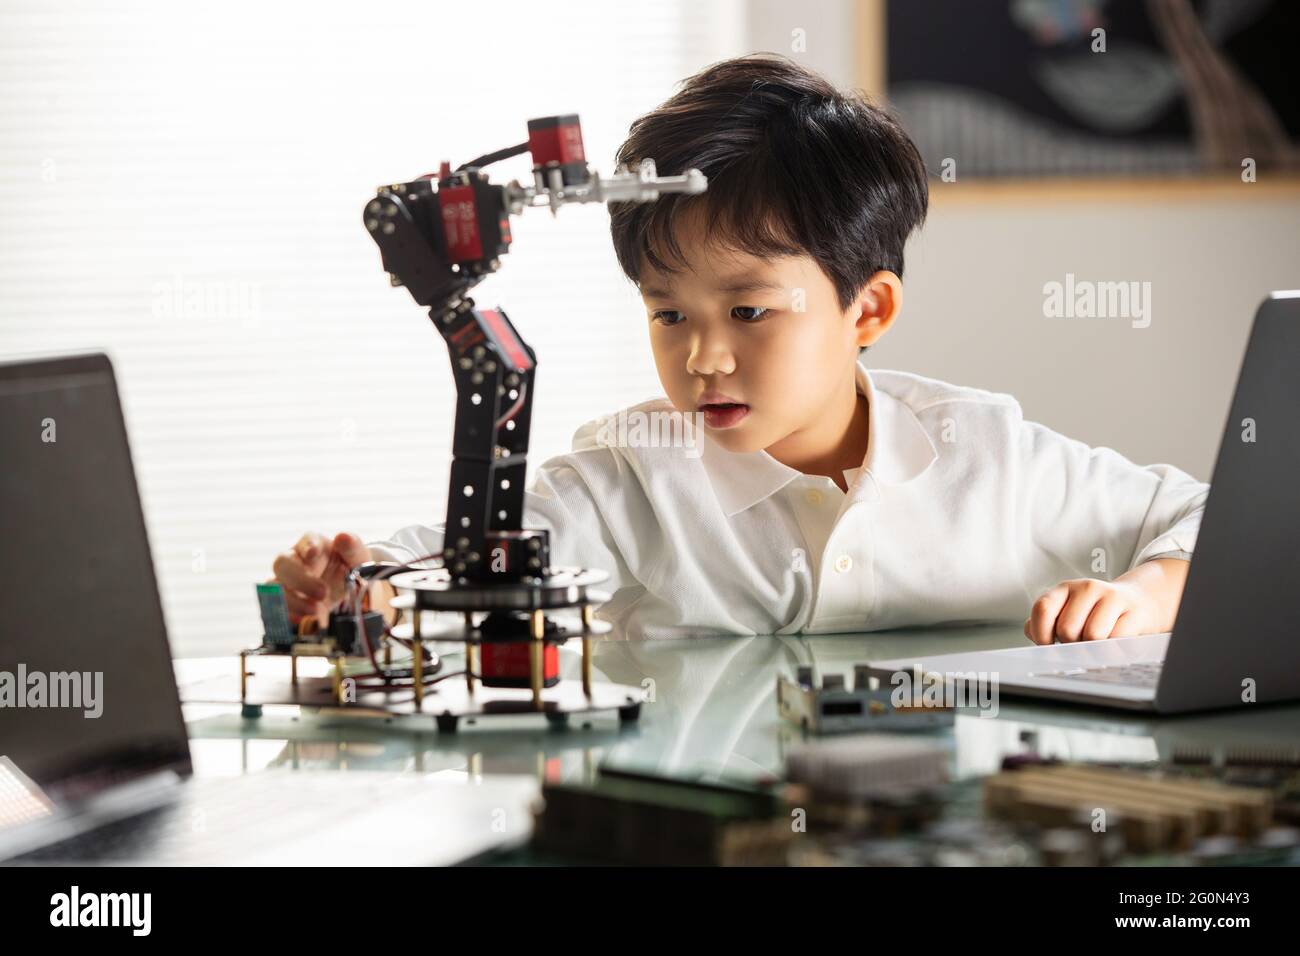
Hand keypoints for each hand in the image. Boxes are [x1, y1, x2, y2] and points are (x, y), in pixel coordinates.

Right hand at [269, 531, 372, 627]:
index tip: (313, 553)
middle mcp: (295, 561)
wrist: (348, 594)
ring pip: (274, 587)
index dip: (307, 546)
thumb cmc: (350, 569)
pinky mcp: (285, 602)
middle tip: (322, 592)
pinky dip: (288, 614)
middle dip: (300, 579)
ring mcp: (286, 582)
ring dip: (293, 600)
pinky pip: (276, 608)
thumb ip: (353, 548)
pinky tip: (302, 620)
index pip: (306, 541)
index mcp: (314, 545)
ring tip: (315, 610)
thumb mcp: (358, 558)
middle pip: (282, 563)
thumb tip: (342, 537)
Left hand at [1023, 559, 1188, 644]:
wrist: (1136, 603)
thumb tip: (1036, 638)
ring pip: (1091, 635)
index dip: (1041, 633)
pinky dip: (1111, 648)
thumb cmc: (1093, 614)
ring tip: (1096, 640)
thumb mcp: (1065, 614)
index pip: (1042, 609)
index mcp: (1064, 589)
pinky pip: (1115, 639)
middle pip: (1066, 629)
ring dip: (1091, 647)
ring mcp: (1110, 597)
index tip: (1048, 645)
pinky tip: (1113, 641)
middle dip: (1070, 643)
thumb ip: (1043, 625)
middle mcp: (1085, 588)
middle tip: (1079, 641)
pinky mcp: (1132, 611)